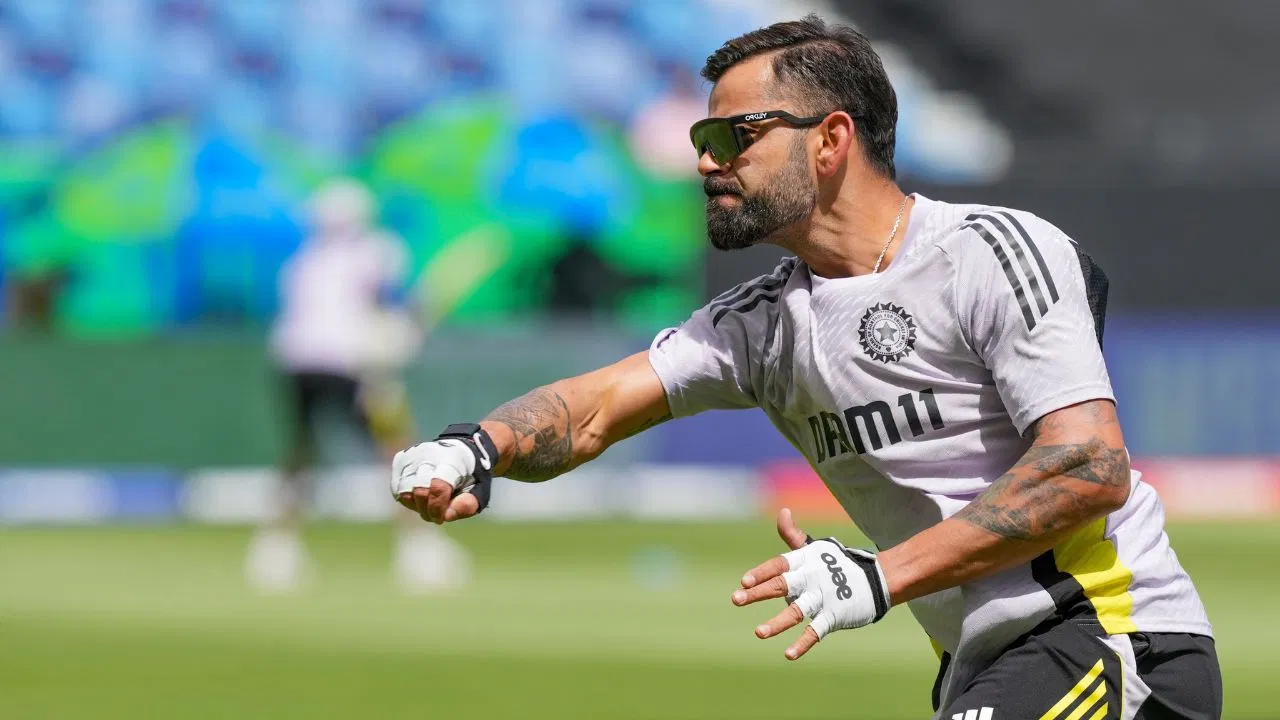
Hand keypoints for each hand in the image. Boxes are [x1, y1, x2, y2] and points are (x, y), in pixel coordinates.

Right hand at [391, 429, 493, 523]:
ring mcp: (412, 455)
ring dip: (416, 505)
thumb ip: (468, 504)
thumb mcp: (480, 491)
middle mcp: (429, 454)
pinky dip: (408, 498)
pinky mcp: (401, 460)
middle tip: (437, 514)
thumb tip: (446, 515)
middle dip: (427, 510)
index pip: (437, 487)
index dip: (437, 508)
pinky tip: (421, 496)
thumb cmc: (471, 476)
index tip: (442, 516)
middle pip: (418, 491)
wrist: (461, 452)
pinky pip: (396, 488)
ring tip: (429, 504)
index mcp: (452, 460)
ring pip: (403, 492)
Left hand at [731, 508, 891, 659]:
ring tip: (759, 633)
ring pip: (797, 611)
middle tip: (736, 599)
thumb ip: (793, 535)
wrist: (875, 579)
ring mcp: (823, 598)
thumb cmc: (836, 563)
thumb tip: (782, 512)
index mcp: (804, 561)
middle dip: (758, 592)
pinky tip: (788, 654)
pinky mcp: (834, 616)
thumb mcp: (815, 548)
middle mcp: (811, 578)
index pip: (778, 564)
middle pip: (781, 585)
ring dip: (778, 622)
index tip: (743, 582)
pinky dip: (803, 643)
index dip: (761, 572)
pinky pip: (817, 631)